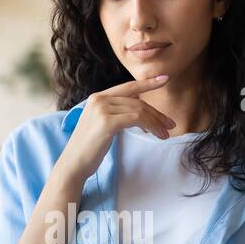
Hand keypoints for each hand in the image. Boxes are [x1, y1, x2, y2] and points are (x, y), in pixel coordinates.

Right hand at [55, 75, 176, 183]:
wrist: (73, 164)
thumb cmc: (89, 149)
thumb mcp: (102, 125)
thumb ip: (117, 113)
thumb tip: (139, 111)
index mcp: (97, 97)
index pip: (128, 87)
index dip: (147, 83)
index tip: (164, 79)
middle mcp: (99, 99)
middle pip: (137, 101)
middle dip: (157, 113)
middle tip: (170, 124)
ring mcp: (102, 109)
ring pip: (139, 110)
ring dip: (156, 122)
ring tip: (166, 133)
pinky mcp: (106, 122)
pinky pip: (136, 119)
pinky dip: (150, 126)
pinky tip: (155, 134)